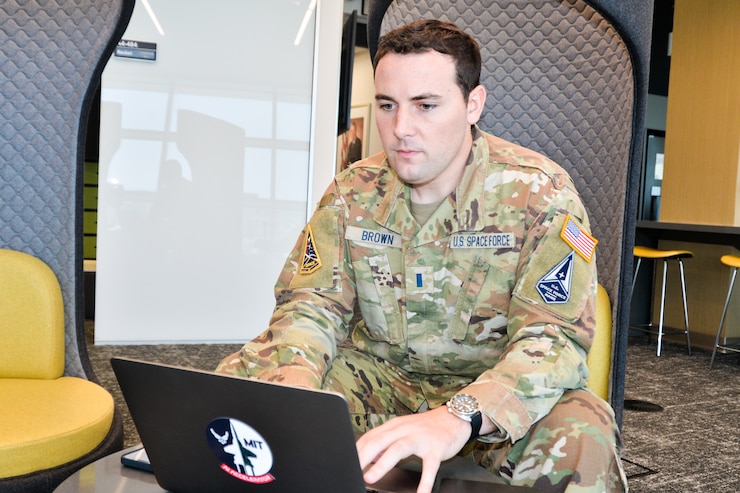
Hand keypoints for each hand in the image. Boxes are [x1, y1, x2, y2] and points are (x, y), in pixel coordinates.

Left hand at [356, 406, 470, 492]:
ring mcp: (421, 438)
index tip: (347, 462)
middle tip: (352, 470)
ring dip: (382, 464)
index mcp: (395, 425)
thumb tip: (367, 457)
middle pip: (379, 441)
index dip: (357, 449)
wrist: (455, 417)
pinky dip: (424, 481)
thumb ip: (386, 441)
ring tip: (371, 477)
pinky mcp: (436, 448)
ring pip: (398, 449)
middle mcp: (405, 429)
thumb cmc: (427, 426)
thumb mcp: (403, 429)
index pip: (371, 436)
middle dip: (363, 456)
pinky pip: (429, 466)